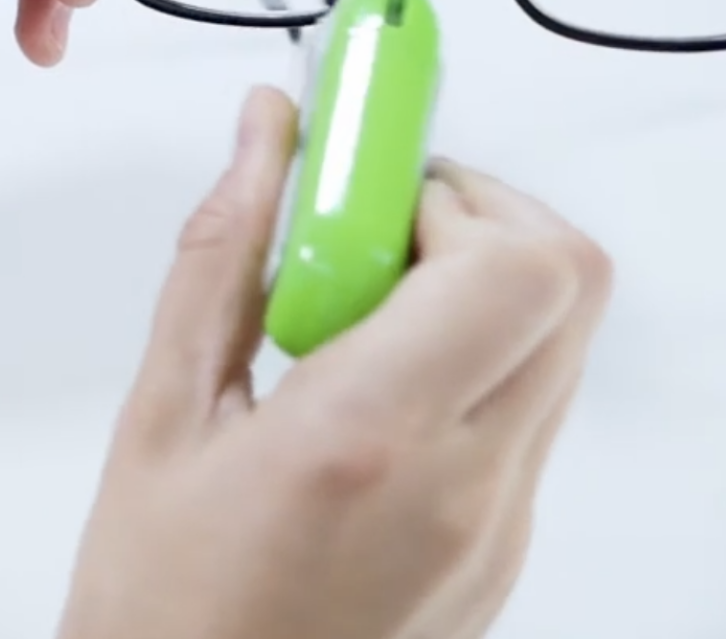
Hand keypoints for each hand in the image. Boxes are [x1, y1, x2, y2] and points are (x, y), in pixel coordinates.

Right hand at [58, 87, 613, 638]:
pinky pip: (527, 410)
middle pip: (566, 282)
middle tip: (367, 226)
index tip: (367, 151)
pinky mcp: (506, 551)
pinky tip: (366, 390)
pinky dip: (471, 359)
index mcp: (369, 439)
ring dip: (476, 286)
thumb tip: (267, 134)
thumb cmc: (160, 613)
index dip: (446, 184)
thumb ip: (224, 257)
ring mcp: (502, 526)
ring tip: (352, 319)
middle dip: (477, 216)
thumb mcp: (162, 418)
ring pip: (555, 342)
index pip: (511, 260)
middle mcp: (466, 485)